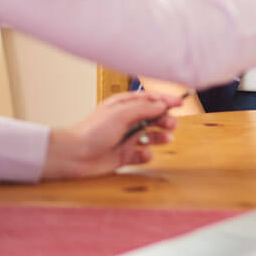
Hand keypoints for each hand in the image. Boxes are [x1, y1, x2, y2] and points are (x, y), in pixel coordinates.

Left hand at [41, 90, 182, 178]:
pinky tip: (143, 153)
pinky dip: (146, 154)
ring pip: (151, 135)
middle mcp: (126, 120)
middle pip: (153, 117)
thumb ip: (144, 109)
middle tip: (172, 124)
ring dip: (160, 136)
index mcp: (123, 105)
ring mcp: (126, 137)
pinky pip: (142, 153)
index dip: (165, 100)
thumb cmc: (93, 131)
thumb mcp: (121, 114)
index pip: (149, 99)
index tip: (180, 103)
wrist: (75, 156)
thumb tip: (162, 105)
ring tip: (166, 139)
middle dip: (164, 119)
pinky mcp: (125, 155)